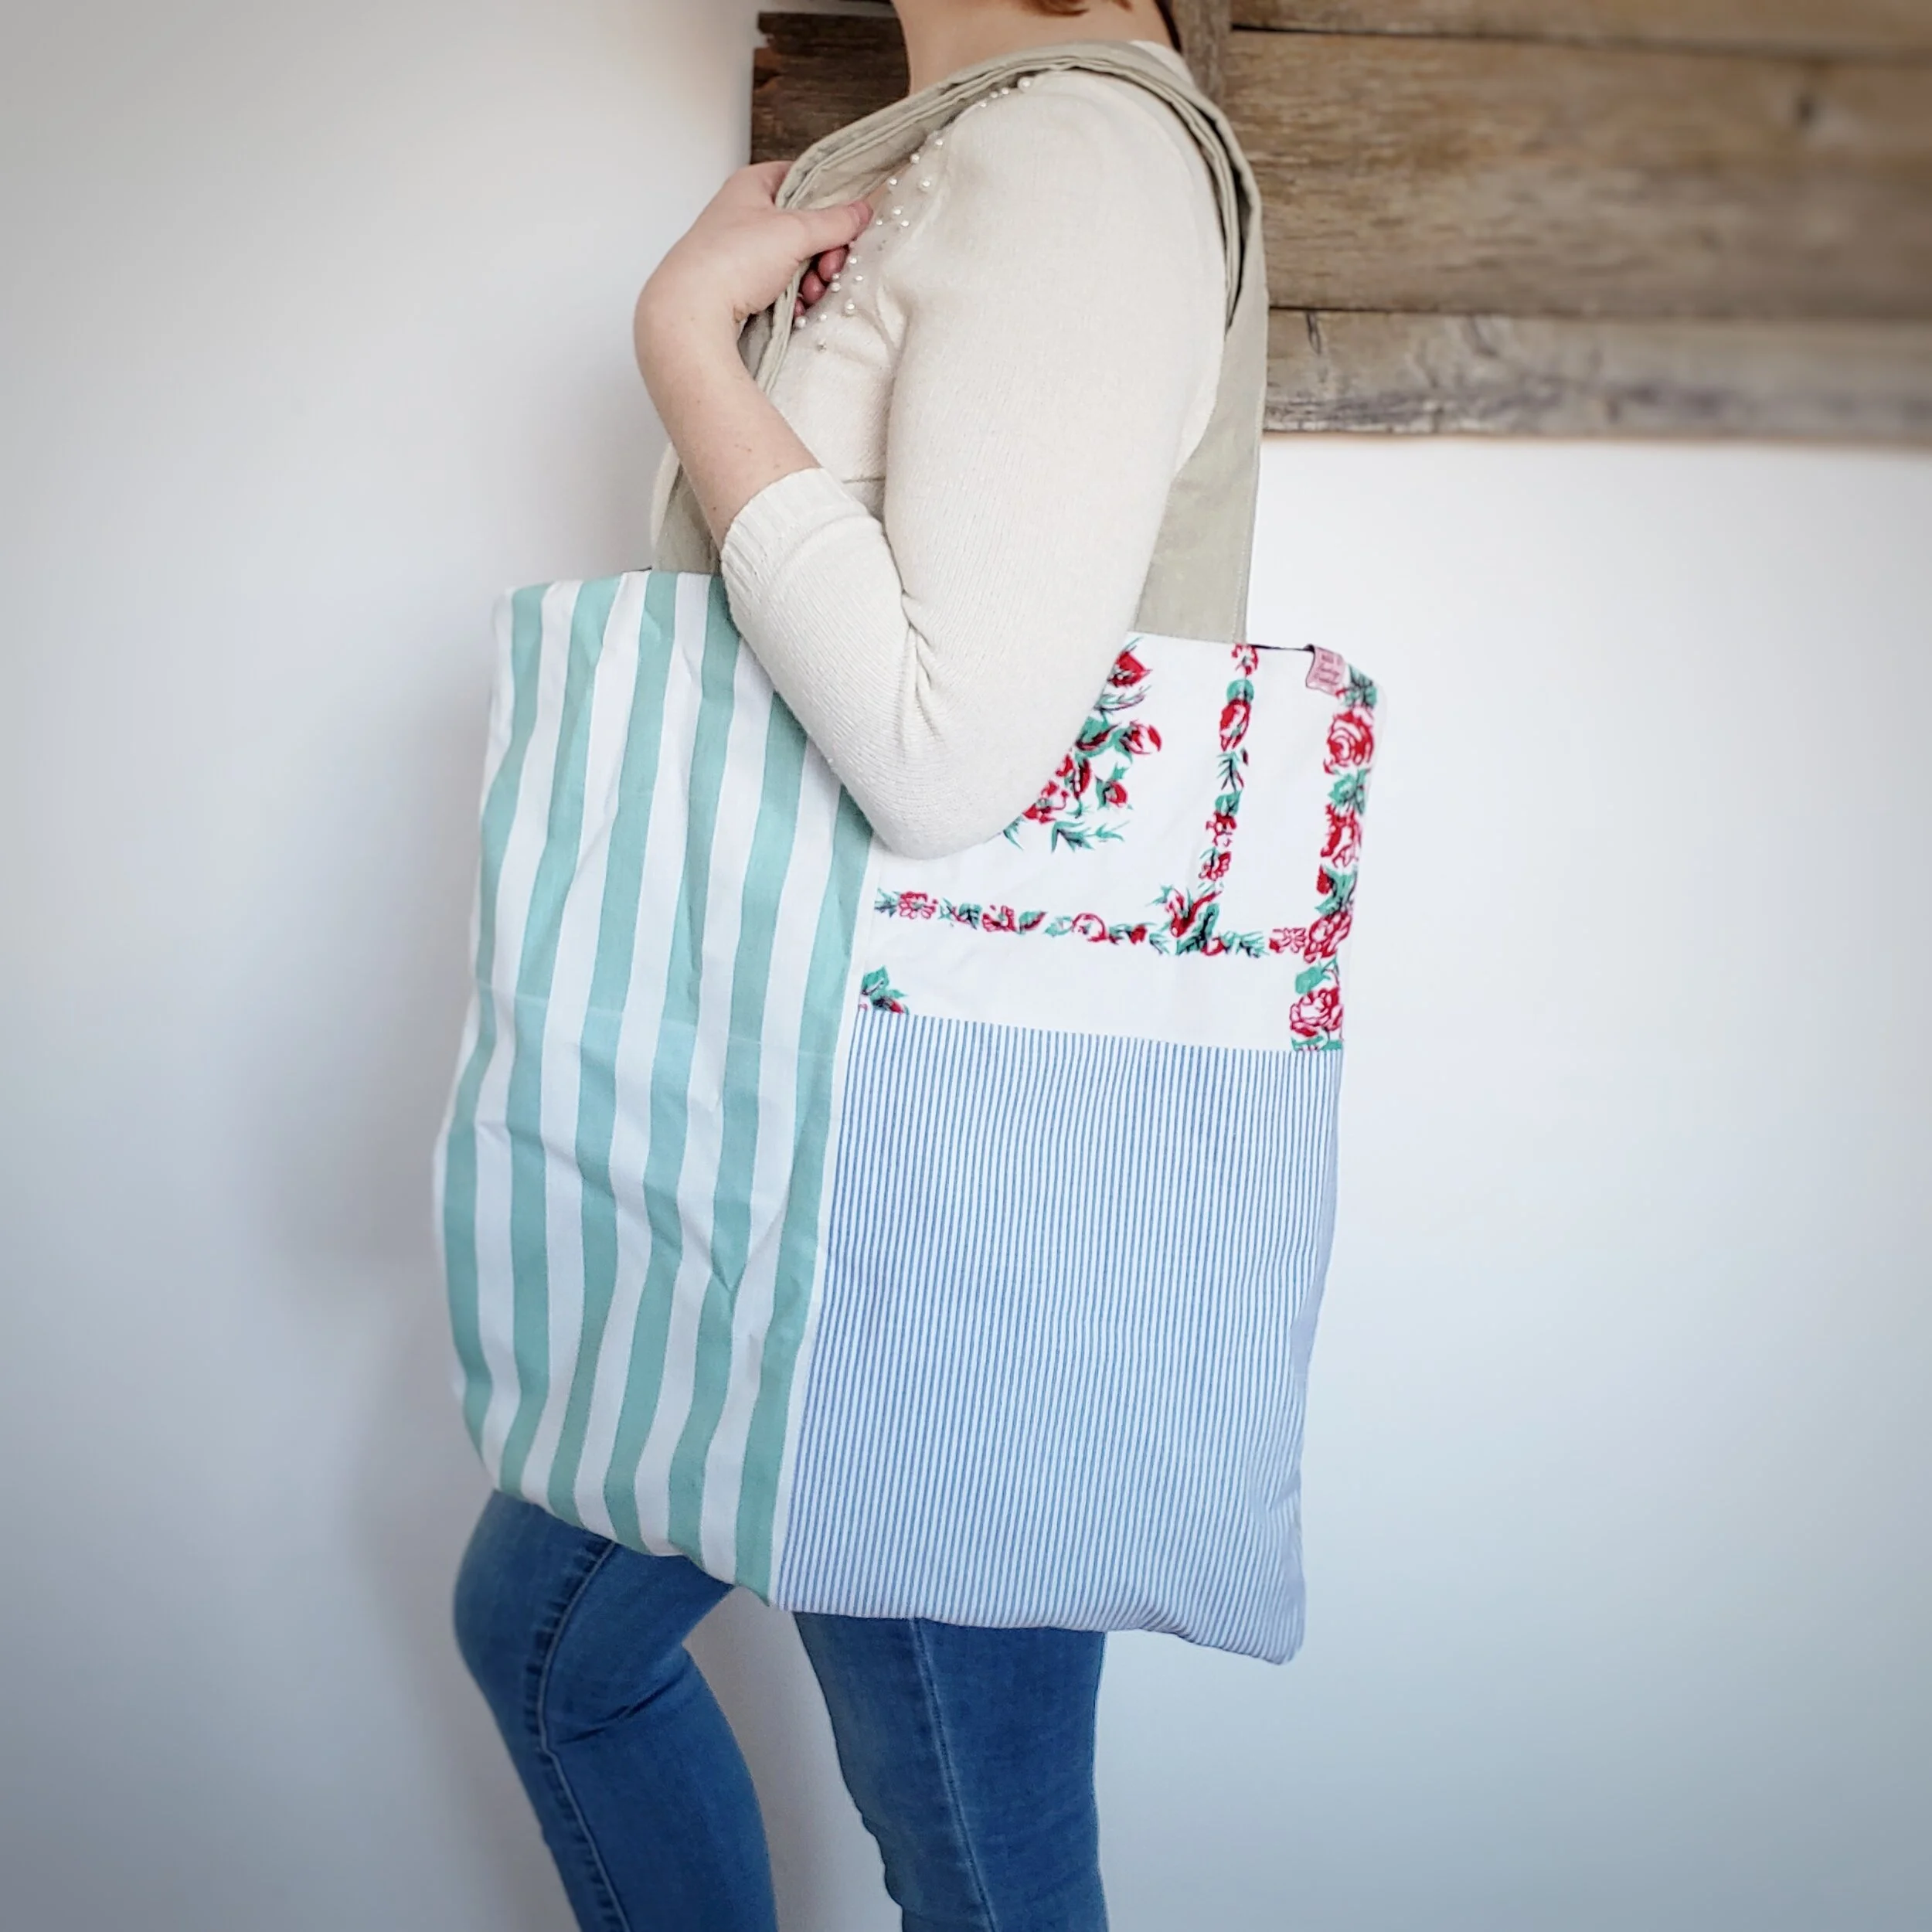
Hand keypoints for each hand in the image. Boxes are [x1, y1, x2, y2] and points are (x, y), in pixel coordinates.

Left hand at [634, 160, 871, 372]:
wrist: (692, 313)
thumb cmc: (732, 260)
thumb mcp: (794, 231)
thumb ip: (834, 221)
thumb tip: (861, 210)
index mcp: (752, 186)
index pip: (802, 177)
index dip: (829, 197)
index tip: (848, 221)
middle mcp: (746, 214)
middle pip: (805, 225)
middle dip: (825, 251)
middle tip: (829, 268)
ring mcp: (743, 252)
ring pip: (796, 260)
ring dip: (813, 279)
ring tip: (810, 293)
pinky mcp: (742, 286)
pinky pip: (782, 287)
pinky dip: (795, 298)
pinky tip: (795, 309)